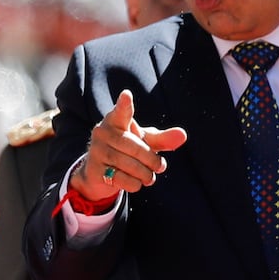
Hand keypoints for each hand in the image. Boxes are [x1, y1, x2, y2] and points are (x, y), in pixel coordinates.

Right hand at [68, 91, 188, 202]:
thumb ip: (163, 138)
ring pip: (131, 166)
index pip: (122, 112)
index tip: (127, 95)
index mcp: (115, 120)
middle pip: (137, 149)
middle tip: (160, 166)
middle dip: (153, 161)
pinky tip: (136, 182)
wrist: (97, 173)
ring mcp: (97, 151)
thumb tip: (182, 135)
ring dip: (146, 175)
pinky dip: (135, 184)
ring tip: (149, 177)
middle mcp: (103, 133)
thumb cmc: (126, 151)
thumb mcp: (144, 142)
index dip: (124, 104)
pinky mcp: (95, 170)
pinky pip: (123, 179)